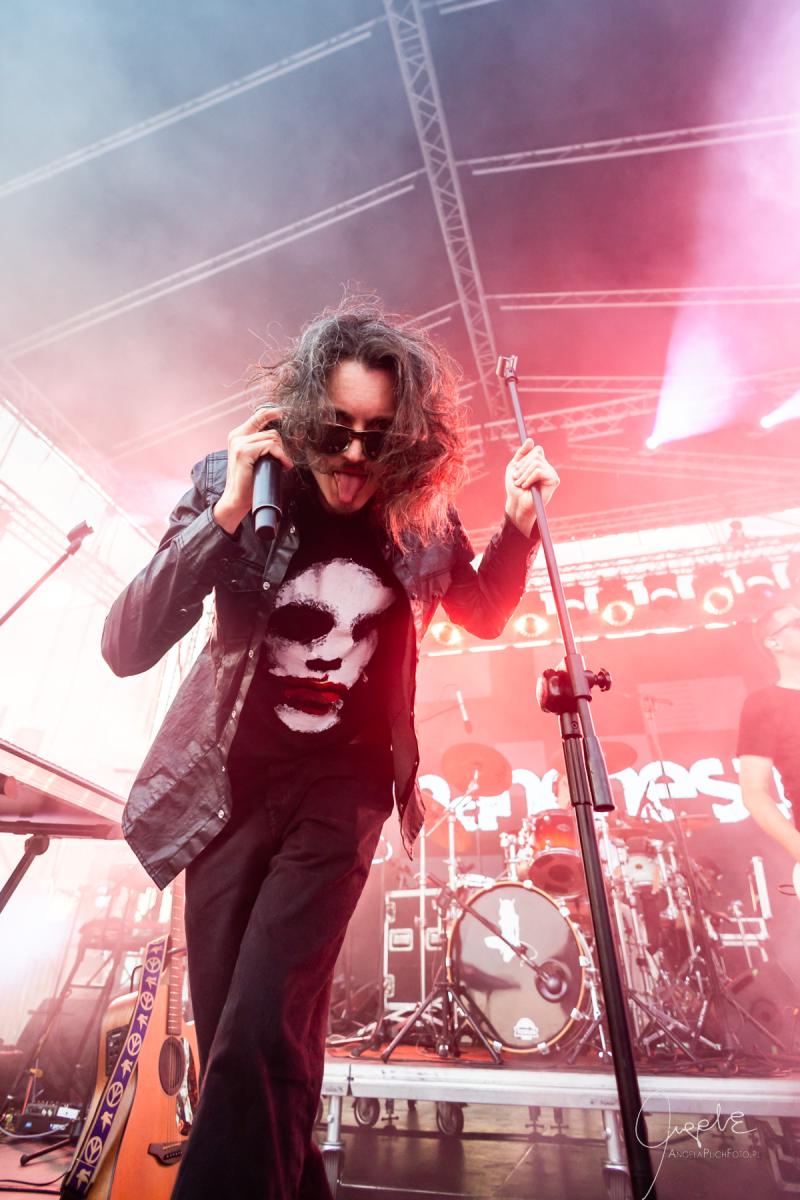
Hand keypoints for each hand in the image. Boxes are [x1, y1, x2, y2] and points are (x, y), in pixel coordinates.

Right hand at [213, 407, 292, 533]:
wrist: (236, 500)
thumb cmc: (249, 481)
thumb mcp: (256, 458)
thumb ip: (262, 444)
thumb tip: (283, 436)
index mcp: (238, 434)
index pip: (260, 414)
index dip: (276, 412)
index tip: (288, 414)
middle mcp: (237, 435)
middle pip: (271, 430)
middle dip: (282, 445)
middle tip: (285, 459)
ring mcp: (239, 442)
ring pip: (273, 438)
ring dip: (282, 453)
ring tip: (282, 465)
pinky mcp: (244, 451)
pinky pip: (271, 446)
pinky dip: (281, 457)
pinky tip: (283, 466)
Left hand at [504, 438, 559, 536]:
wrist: (517, 503)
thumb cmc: (515, 487)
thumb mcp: (514, 467)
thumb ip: (521, 453)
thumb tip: (530, 440)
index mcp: (540, 463)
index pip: (537, 450)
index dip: (524, 459)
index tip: (517, 470)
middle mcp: (548, 467)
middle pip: (536, 455)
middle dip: (522, 467)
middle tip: (516, 479)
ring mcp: (552, 473)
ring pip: (536, 463)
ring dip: (524, 474)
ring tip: (520, 483)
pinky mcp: (554, 480)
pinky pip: (539, 471)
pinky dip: (529, 478)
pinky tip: (526, 486)